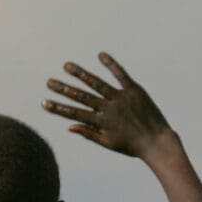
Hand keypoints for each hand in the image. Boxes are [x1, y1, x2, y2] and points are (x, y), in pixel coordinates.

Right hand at [42, 52, 171, 158]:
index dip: (58, 108)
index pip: (75, 114)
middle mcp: (109, 108)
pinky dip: (111, 64)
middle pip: (82, 97)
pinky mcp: (134, 90)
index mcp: (102, 123)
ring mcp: (121, 98)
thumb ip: (89, 133)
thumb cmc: (132, 146)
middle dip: (64, 89)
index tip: (44, 102)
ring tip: (67, 66)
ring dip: (80, 74)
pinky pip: (121, 75)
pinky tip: (100, 55)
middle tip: (49, 82)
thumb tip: (69, 126)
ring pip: (97, 83)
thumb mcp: (108, 143)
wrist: (157, 142)